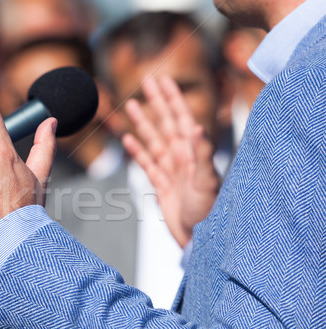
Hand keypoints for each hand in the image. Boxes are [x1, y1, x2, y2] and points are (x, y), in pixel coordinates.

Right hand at [122, 76, 219, 246]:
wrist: (200, 239)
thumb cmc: (209, 212)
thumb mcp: (207, 182)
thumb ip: (202, 154)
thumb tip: (195, 127)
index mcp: (192, 152)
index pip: (180, 117)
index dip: (171, 97)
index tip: (162, 79)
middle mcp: (181, 157)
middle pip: (165, 123)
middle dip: (155, 101)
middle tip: (146, 81)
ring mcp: (171, 170)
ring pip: (153, 140)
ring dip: (143, 122)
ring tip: (131, 104)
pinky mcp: (161, 186)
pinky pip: (147, 163)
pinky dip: (137, 151)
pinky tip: (128, 139)